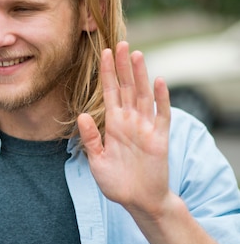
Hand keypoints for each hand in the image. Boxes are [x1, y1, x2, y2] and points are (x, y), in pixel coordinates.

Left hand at [77, 41, 171, 216]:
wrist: (139, 201)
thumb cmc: (116, 182)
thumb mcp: (96, 160)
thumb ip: (90, 138)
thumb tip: (81, 115)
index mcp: (113, 124)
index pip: (110, 92)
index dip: (107, 72)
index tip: (103, 52)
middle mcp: (129, 121)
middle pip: (127, 87)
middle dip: (123, 66)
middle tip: (120, 42)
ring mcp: (145, 128)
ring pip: (143, 95)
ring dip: (140, 75)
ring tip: (136, 54)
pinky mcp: (160, 138)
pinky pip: (162, 115)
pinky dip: (162, 99)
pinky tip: (159, 81)